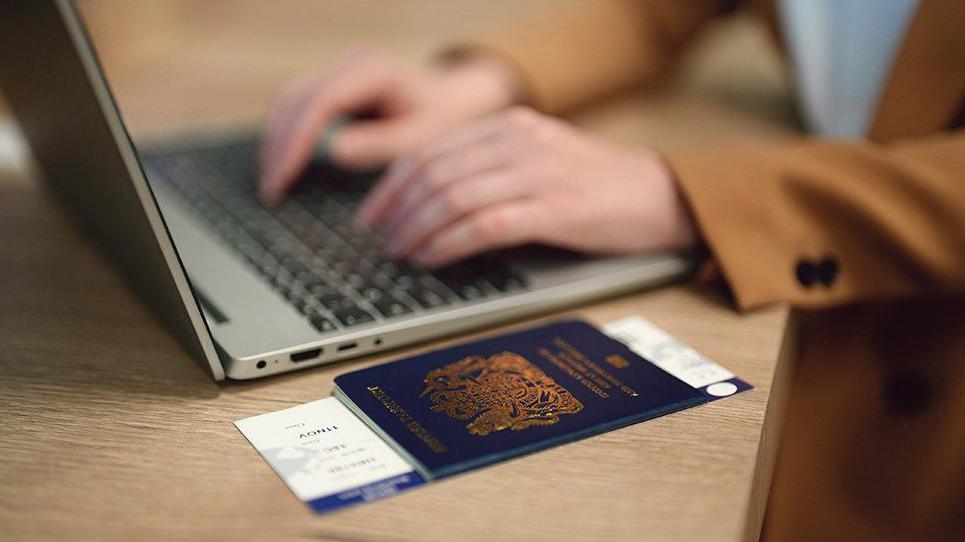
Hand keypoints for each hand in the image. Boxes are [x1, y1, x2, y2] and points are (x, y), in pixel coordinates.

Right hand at [258, 48, 517, 203]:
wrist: (454, 99)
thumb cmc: (442, 121)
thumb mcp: (418, 140)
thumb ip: (377, 144)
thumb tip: (331, 150)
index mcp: (374, 71)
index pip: (319, 103)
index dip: (296, 142)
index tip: (283, 178)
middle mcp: (352, 62)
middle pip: (295, 98)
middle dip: (279, 145)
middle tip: (272, 189)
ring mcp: (340, 68)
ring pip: (290, 99)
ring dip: (277, 140)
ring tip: (274, 182)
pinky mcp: (334, 81)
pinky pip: (298, 103)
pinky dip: (287, 133)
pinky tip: (284, 164)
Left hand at [357, 107, 699, 266]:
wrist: (661, 195)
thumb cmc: (599, 186)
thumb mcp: (540, 161)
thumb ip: (493, 170)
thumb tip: (434, 202)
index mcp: (510, 127)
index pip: (432, 150)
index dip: (393, 184)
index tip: (373, 214)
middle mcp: (519, 142)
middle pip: (435, 172)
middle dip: (397, 210)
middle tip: (380, 240)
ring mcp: (537, 173)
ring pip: (453, 197)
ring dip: (417, 230)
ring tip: (401, 253)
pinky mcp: (555, 208)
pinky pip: (485, 225)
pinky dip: (449, 243)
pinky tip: (433, 258)